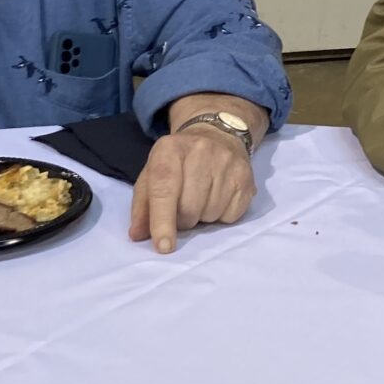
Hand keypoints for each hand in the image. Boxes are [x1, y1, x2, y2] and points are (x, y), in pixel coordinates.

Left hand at [129, 123, 255, 253]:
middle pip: (188, 209)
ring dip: (201, 217)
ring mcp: (227, 163)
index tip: (164, 246)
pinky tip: (218, 198)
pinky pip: (230, 216)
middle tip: (182, 207)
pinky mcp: (246, 177)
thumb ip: (142, 205)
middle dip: (182, 220)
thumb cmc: (177, 163)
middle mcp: (201, 151)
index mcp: (169, 149)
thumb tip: (138, 234)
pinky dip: (221, 216)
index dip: (162, 220)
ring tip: (201, 198)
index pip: (164, 189)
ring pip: (210, 214)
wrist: (217, 136)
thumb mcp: (152, 175)